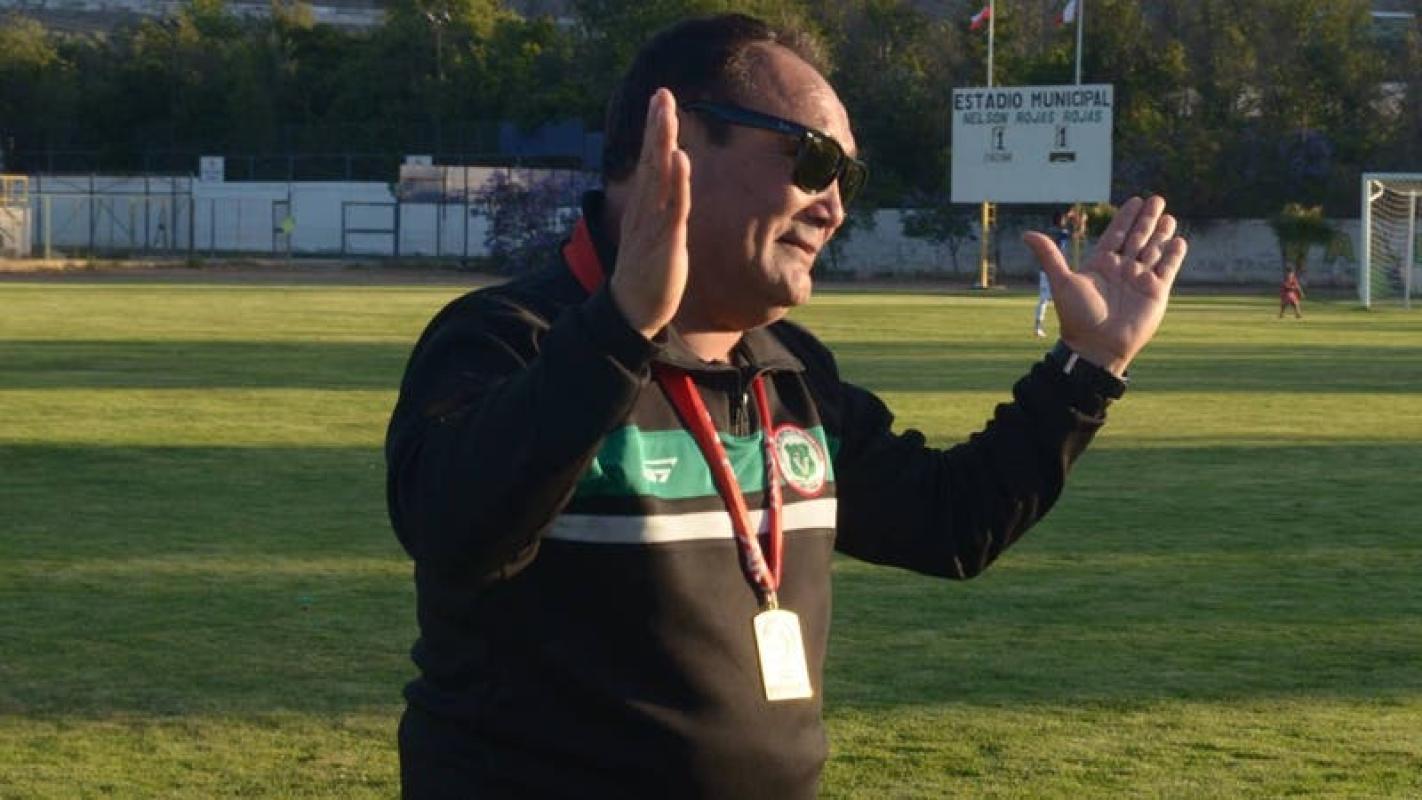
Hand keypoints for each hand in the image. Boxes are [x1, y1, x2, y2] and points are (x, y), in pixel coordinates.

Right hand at [610, 88, 691, 339]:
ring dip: (663, 143)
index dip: (655, 131)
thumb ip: (661, 207)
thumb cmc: (646, 273)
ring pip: (659, 176)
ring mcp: (653, 223)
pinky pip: (672, 207)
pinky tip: (681, 158)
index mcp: (643, 206)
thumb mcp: (654, 234)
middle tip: (660, 94)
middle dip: (657, 126)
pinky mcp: (665, 240)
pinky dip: (677, 182)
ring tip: (666, 114)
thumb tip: (671, 185)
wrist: (633, 310)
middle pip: (651, 160)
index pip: (650, 161)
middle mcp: (645, 209)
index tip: (660, 100)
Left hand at [1023, 196, 1186, 375]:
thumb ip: (1049, 256)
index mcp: (1101, 264)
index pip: (1116, 234)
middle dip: (1147, 219)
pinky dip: (1174, 255)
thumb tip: (1026, 234)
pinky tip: (1178, 240)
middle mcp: (1122, 269)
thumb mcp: (1062, 282)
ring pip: (1154, 250)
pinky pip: (1167, 269)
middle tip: (1156, 199)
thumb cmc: (1077, 316)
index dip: (1125, 217)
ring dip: (1161, 233)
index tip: (1135, 200)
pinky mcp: (1155, 292)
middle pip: (1137, 237)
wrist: (1097, 346)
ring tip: (1168, 216)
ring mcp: (1139, 280)